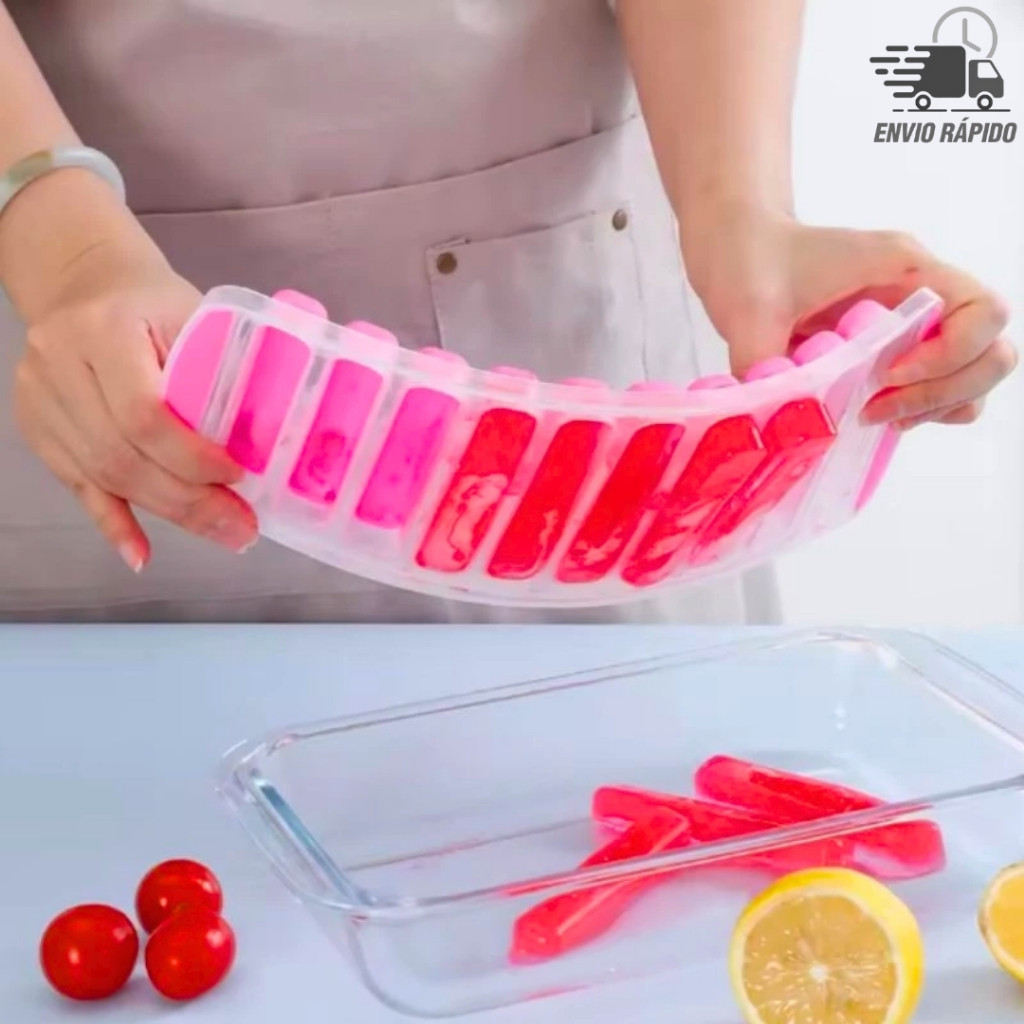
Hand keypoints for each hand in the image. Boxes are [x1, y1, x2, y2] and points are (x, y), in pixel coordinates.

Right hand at [7, 174, 256, 571]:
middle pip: (121, 454)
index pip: (143, 412)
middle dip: (188, 500)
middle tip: (241, 528)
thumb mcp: (191, 313)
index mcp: (102, 329)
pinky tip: (141, 555)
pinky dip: (114, 523)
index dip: (192, 456)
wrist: (81, 280)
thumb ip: (222, 367)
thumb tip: (276, 439)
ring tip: (220, 533)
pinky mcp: (38, 428)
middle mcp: (58, 365)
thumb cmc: (150, 299)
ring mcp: (40, 399)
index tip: (239, 476)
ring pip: (102, 476)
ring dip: (165, 514)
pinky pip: (77, 486)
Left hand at [684, 208, 1015, 428]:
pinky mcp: (898, 348)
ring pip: (973, 375)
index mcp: (903, 266)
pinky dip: (921, 410)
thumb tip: (778, 418)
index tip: (888, 374)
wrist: (742, 250)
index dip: (949, 355)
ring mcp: (916, 322)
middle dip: (943, 391)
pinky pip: (942, 388)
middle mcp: (923, 292)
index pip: (982, 310)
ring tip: (872, 415)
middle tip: (877, 408)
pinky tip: (873, 414)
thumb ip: (763, 360)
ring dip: (934, 406)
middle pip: (991, 350)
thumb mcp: (748, 307)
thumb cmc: (752, 260)